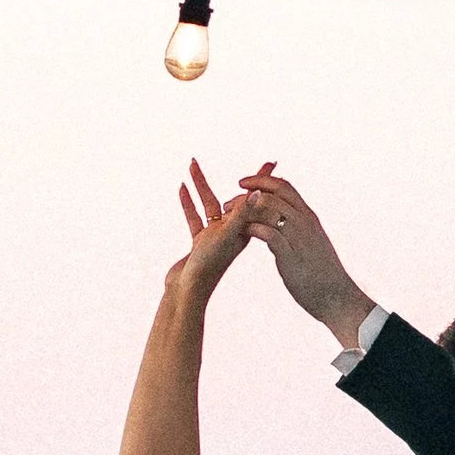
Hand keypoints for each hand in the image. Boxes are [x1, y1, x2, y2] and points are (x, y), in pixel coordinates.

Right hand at [165, 159, 262, 309]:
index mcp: (243, 230)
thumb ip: (241, 215)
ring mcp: (214, 237)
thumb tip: (259, 193)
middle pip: (237, 199)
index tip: (272, 163)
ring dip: (201, 185)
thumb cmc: (209, 267)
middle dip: (244, 180)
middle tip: (257, 162)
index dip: (265, 182)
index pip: (256, 201)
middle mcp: (232, 233)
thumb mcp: (227, 237)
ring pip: (209, 204)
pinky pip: (194, 216)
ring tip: (192, 164)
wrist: (187, 291)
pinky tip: (182, 188)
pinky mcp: (198, 243)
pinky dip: (188, 202)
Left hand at [236, 168, 377, 347]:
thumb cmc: (323, 273)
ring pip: (269, 210)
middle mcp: (304, 223)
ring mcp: (298, 238)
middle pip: (273, 195)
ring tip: (228, 218)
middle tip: (228, 203)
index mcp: (309, 217)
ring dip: (244, 210)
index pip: (285, 187)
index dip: (262, 180)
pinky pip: (269, 234)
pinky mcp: (291, 256)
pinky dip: (253, 229)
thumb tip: (283, 222)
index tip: (243, 183)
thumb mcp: (312, 242)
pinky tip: (241, 232)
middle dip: (246, 195)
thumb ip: (298, 229)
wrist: (337, 297)